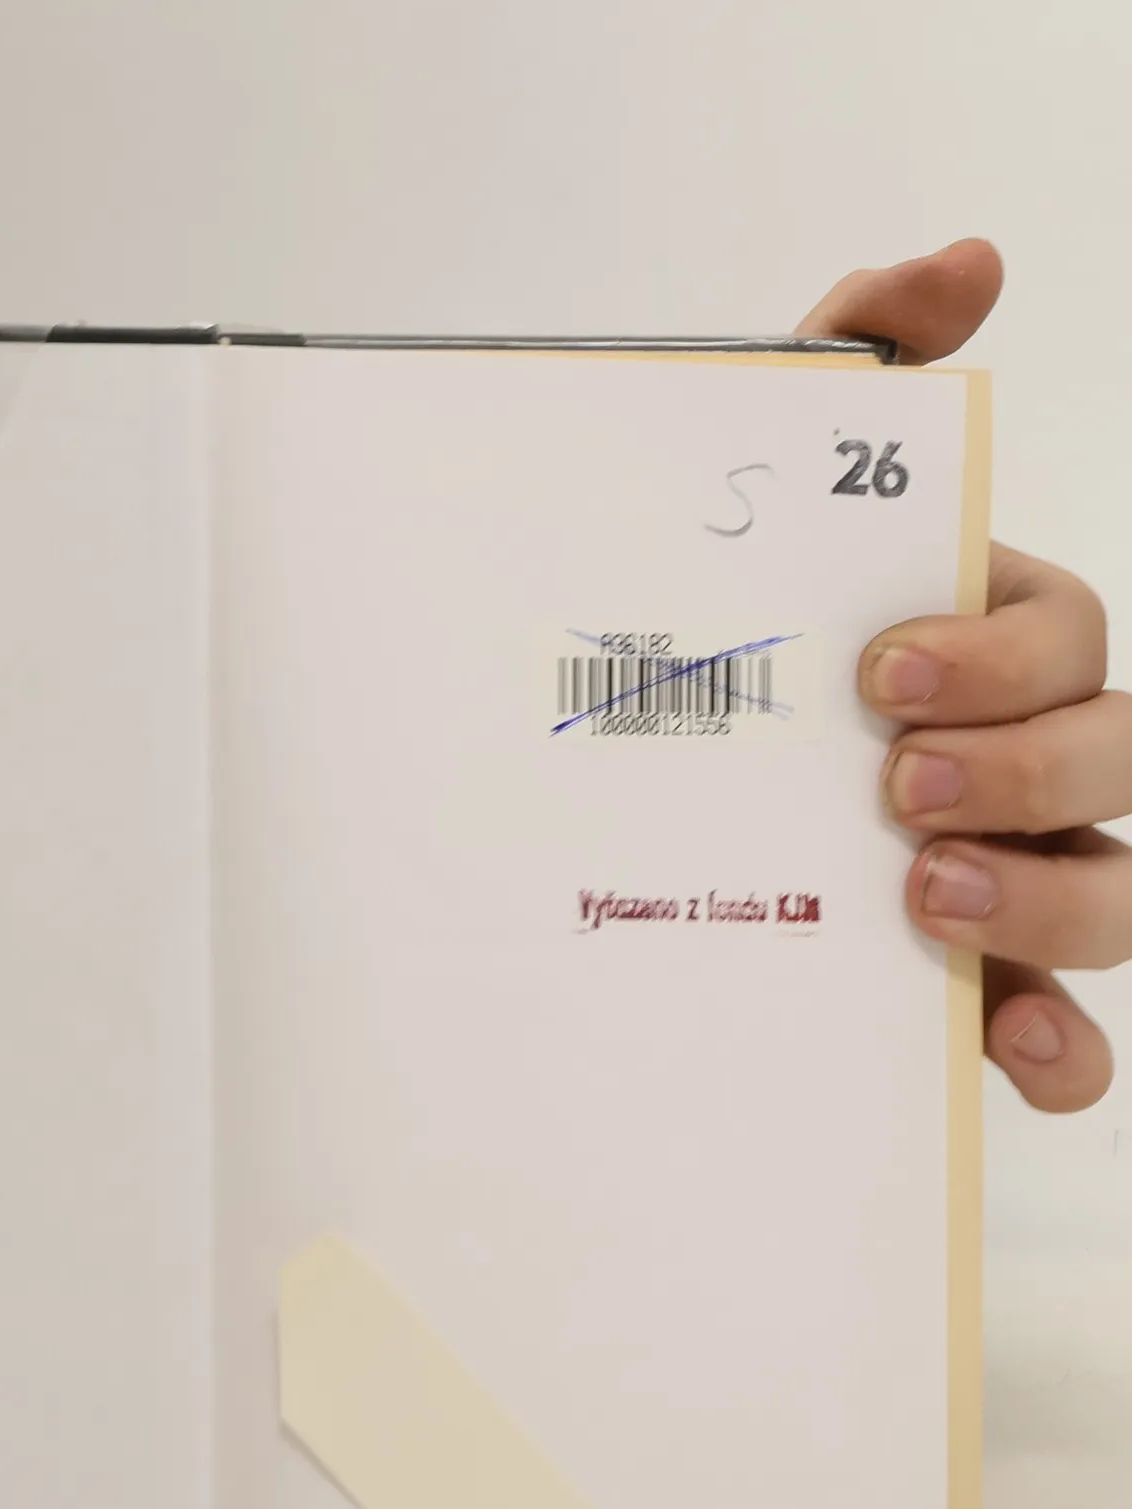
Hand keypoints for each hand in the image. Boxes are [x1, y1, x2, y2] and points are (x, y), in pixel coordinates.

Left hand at [800, 241, 1122, 1111]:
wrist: (622, 730)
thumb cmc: (720, 619)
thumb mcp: (764, 470)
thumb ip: (856, 352)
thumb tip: (966, 261)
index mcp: (992, 641)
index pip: (1066, 637)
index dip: (1001, 656)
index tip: (880, 672)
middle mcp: (1028, 756)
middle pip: (1118, 762)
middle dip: (1028, 771)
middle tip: (898, 787)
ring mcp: (1012, 872)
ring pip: (1117, 895)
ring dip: (1049, 906)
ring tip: (924, 900)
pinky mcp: (967, 980)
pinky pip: (1059, 1030)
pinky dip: (1056, 1047)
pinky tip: (998, 1050)